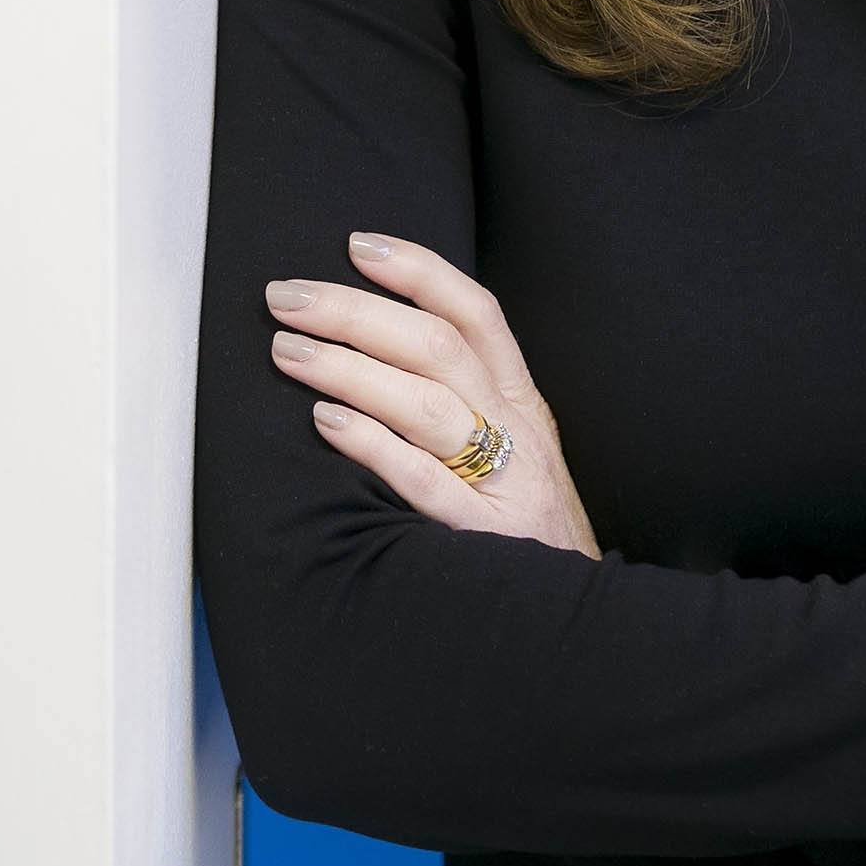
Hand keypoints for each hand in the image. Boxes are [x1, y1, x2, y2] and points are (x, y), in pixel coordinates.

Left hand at [264, 231, 598, 557]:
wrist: (579, 621)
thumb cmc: (524, 530)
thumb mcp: (511, 452)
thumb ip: (461, 404)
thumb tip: (371, 348)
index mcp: (521, 402)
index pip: (476, 313)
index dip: (419, 271)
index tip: (357, 244)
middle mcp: (518, 432)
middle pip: (438, 347)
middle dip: (356, 311)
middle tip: (286, 297)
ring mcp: (506, 484)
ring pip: (428, 403)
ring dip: (349, 367)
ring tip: (286, 350)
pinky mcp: (486, 538)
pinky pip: (425, 482)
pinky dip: (373, 445)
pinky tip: (326, 423)